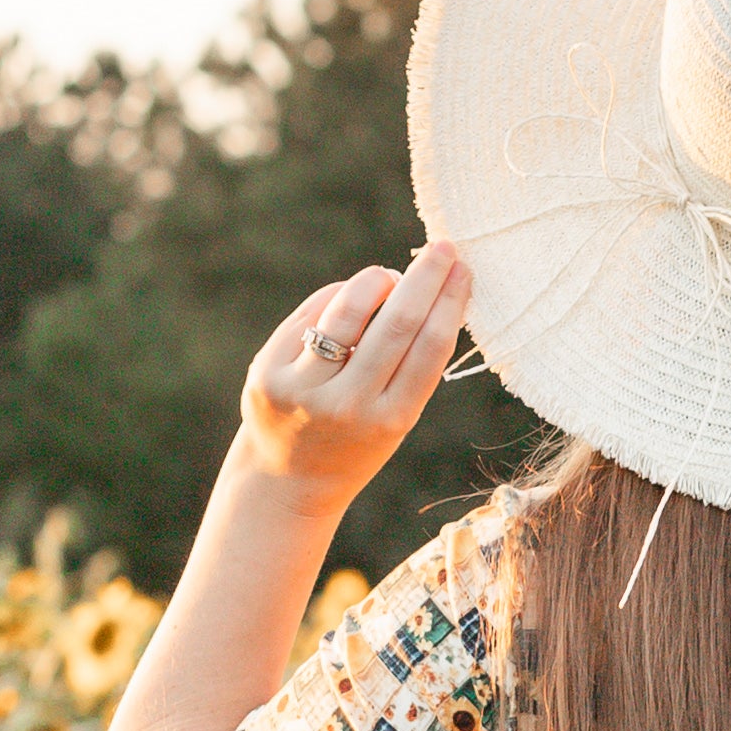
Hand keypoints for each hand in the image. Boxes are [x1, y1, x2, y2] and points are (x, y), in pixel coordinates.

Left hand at [239, 241, 472, 508]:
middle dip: (425, 278)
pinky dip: (339, 298)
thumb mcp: (393, 419)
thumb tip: (424, 286)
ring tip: (389, 277)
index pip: (430, 348)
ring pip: (349, 308)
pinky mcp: (267, 372)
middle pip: (396, 323)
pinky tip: (351, 300)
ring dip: (377, 280)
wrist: (286, 481)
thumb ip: (408, 364)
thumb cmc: (356, 440)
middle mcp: (347, 406)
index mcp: (390, 422)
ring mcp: (303, 389)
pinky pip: (313, 314)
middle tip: (443, 248)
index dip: (450, 302)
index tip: (464, 270)